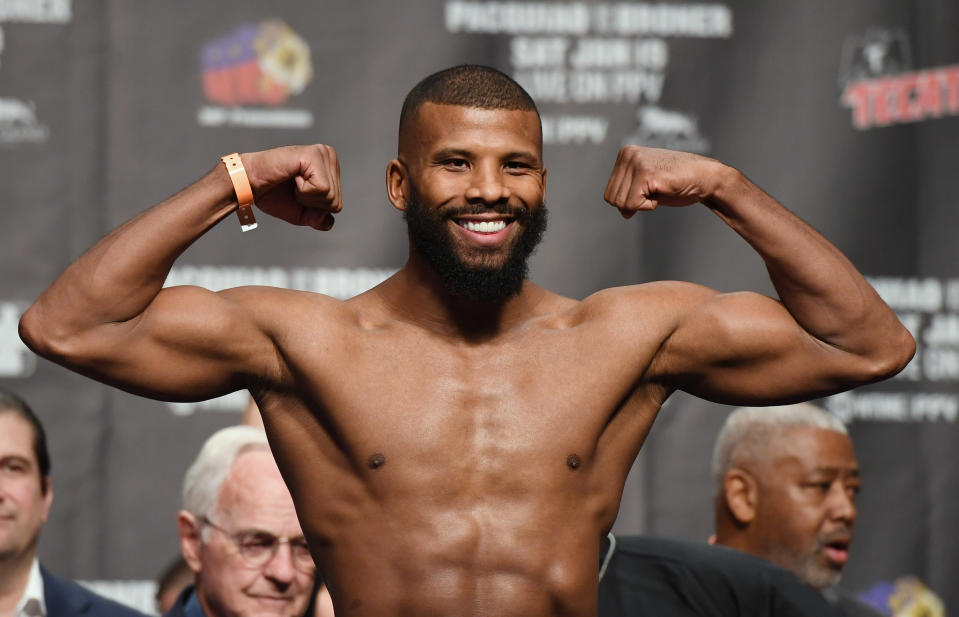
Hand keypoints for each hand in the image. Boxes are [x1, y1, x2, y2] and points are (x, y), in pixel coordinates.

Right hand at [242, 145, 342, 229]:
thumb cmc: (273, 194)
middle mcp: (329, 156)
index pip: (336, 205)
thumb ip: (319, 218)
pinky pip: (321, 189)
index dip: (314, 208)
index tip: (296, 193)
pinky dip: (304, 191)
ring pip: (329, 196)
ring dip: (306, 196)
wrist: (249, 184)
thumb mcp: (301, 212)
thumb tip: (329, 221)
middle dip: (311, 203)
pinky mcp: (313, 155)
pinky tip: (292, 176)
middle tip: (292, 187)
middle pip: (335, 201)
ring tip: (292, 181)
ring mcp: (322, 153)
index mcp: (330, 167)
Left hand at [603, 146, 722, 218]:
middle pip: (611, 198)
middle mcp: (628, 154)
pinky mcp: (644, 173)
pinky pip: (632, 204)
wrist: (704, 178)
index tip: (649, 188)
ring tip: (658, 189)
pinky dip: (647, 206)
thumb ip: (629, 195)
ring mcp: (636, 162)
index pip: (609, 193)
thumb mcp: (646, 188)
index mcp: (625, 154)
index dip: (629, 200)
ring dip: (641, 204)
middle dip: (633, 203)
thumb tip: (622, 211)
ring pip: (620, 203)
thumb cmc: (677, 183)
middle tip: (654, 190)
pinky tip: (661, 191)